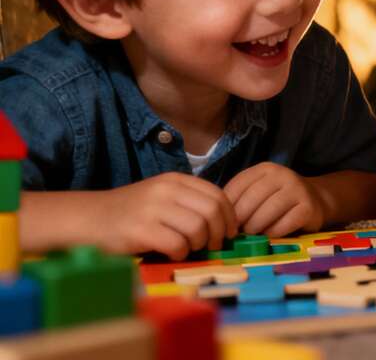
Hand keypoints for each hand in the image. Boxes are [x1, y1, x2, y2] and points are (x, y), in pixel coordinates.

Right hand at [95, 173, 237, 259]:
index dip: (229, 217)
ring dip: (199, 244)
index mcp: (175, 180)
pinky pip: (177, 244)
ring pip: (197, 228)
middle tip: (213, 246)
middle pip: (212, 211)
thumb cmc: (129, 213)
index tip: (230, 233)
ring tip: (189, 249)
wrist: (87, 219)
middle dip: (219, 233)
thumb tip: (224, 224)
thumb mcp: (162, 197)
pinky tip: (172, 254)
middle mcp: (165, 190)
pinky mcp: (140, 230)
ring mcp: (152, 208)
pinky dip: (180, 254)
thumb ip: (189, 203)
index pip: (217, 195)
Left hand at [224, 162, 323, 235]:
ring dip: (255, 227)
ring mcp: (297, 190)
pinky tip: (269, 235)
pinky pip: (284, 224)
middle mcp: (282, 175)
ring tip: (251, 234)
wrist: (315, 200)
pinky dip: (272, 233)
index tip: (224, 221)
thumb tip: (217, 217)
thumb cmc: (278, 199)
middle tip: (236, 232)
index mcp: (265, 169)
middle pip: (252, 199)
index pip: (238, 186)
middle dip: (240, 219)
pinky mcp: (308, 208)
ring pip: (268, 211)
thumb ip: (240, 199)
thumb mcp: (259, 191)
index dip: (227, 206)